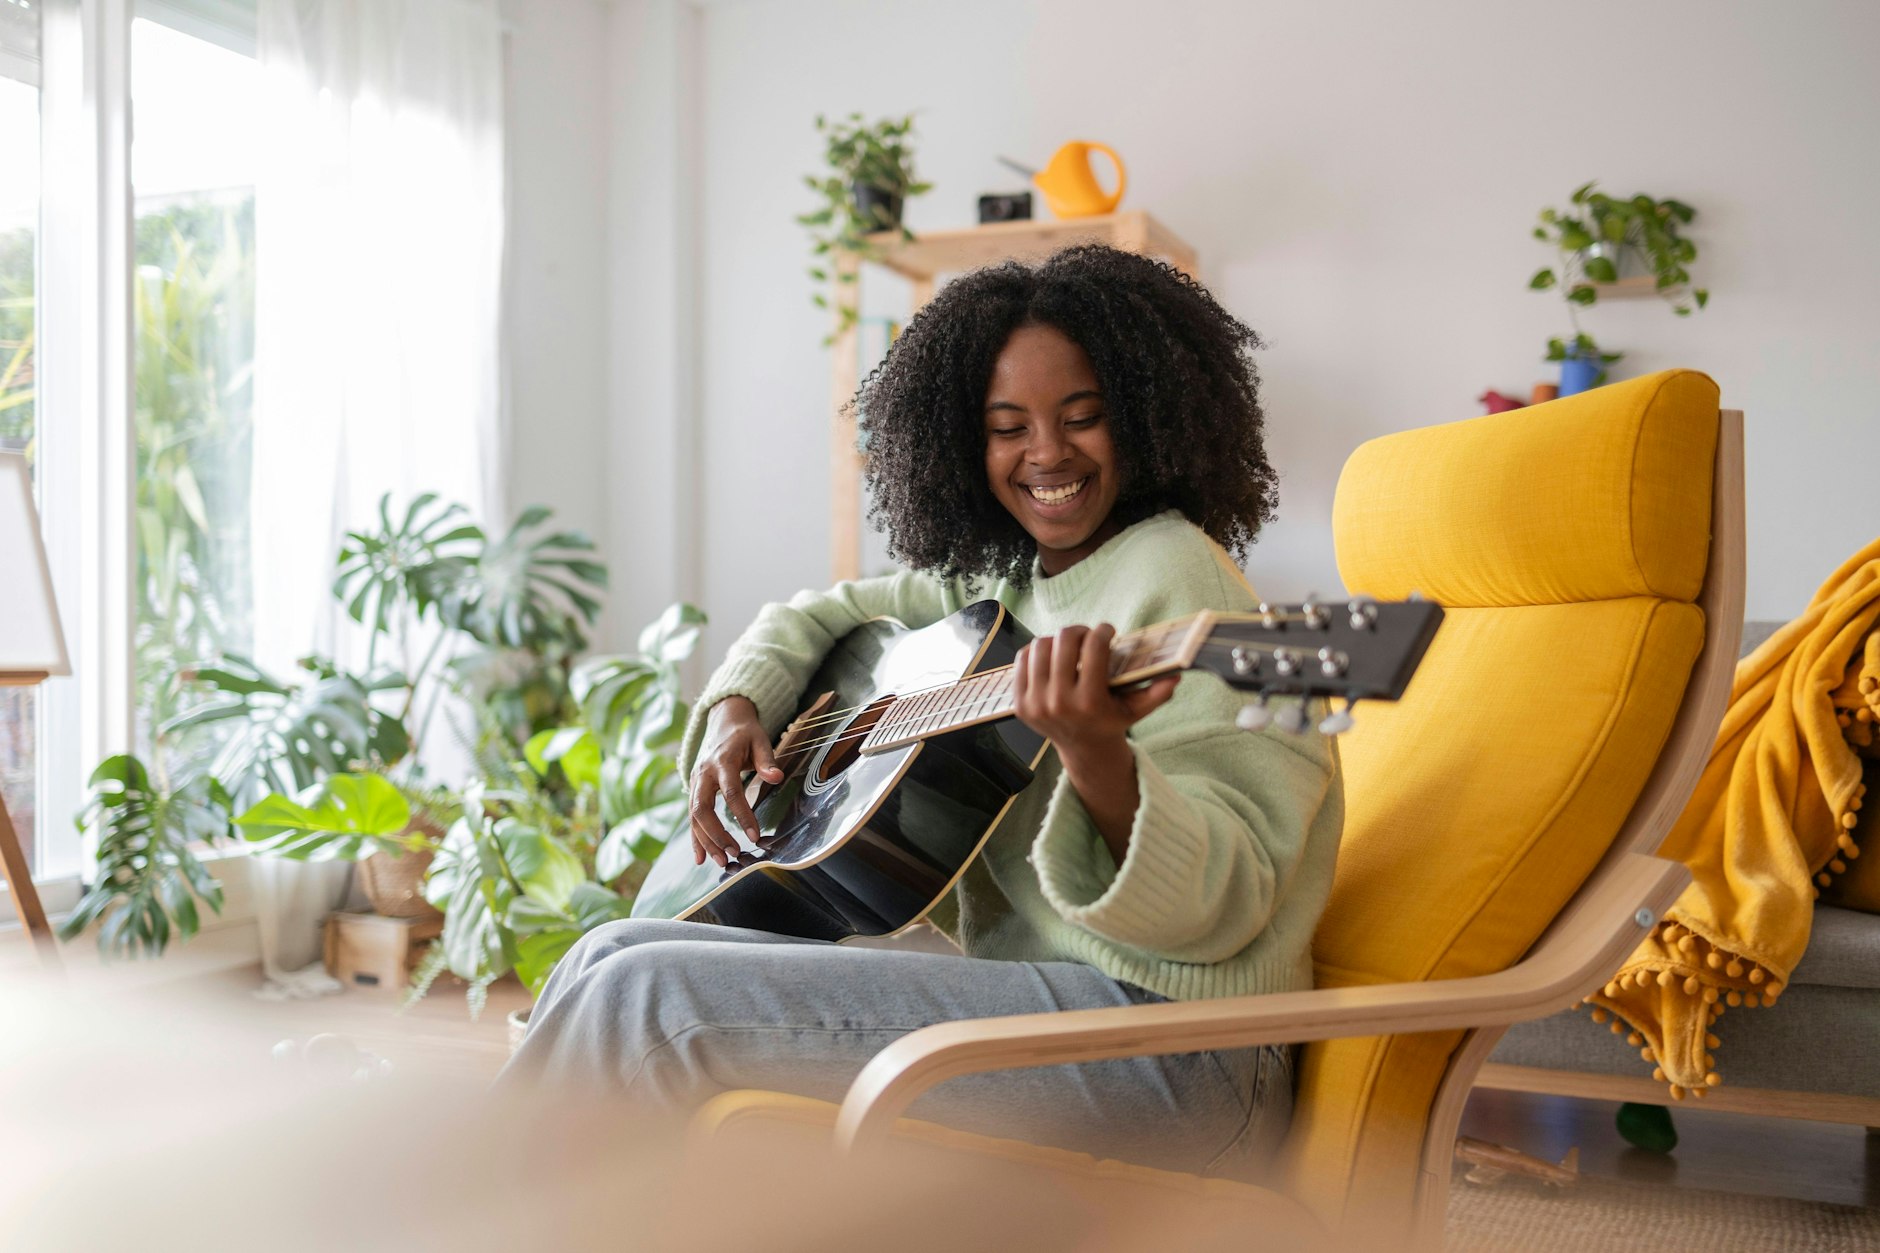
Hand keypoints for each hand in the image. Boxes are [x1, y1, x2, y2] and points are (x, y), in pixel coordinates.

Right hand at [689, 696, 783, 867]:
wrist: (723, 720)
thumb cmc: (745, 732)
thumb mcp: (760, 739)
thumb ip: (767, 760)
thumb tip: (777, 777)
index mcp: (722, 761)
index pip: (731, 792)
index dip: (742, 815)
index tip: (754, 835)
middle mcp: (703, 773)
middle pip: (702, 808)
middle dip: (716, 834)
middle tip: (733, 854)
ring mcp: (695, 782)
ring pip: (694, 816)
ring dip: (706, 841)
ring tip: (721, 862)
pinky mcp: (694, 789)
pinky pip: (692, 817)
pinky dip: (696, 838)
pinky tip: (701, 858)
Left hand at [1012, 625, 1178, 862]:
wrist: (1083, 749)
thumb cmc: (1111, 721)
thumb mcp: (1137, 710)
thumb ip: (1157, 693)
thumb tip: (1176, 676)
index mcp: (1089, 703)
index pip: (1093, 648)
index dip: (1102, 631)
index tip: (1108, 630)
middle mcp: (1059, 703)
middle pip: (1063, 641)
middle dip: (1079, 631)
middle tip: (1088, 635)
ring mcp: (1035, 703)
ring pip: (1041, 645)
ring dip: (1057, 640)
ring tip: (1070, 646)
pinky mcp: (1019, 703)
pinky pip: (1022, 659)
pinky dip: (1037, 652)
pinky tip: (1052, 657)